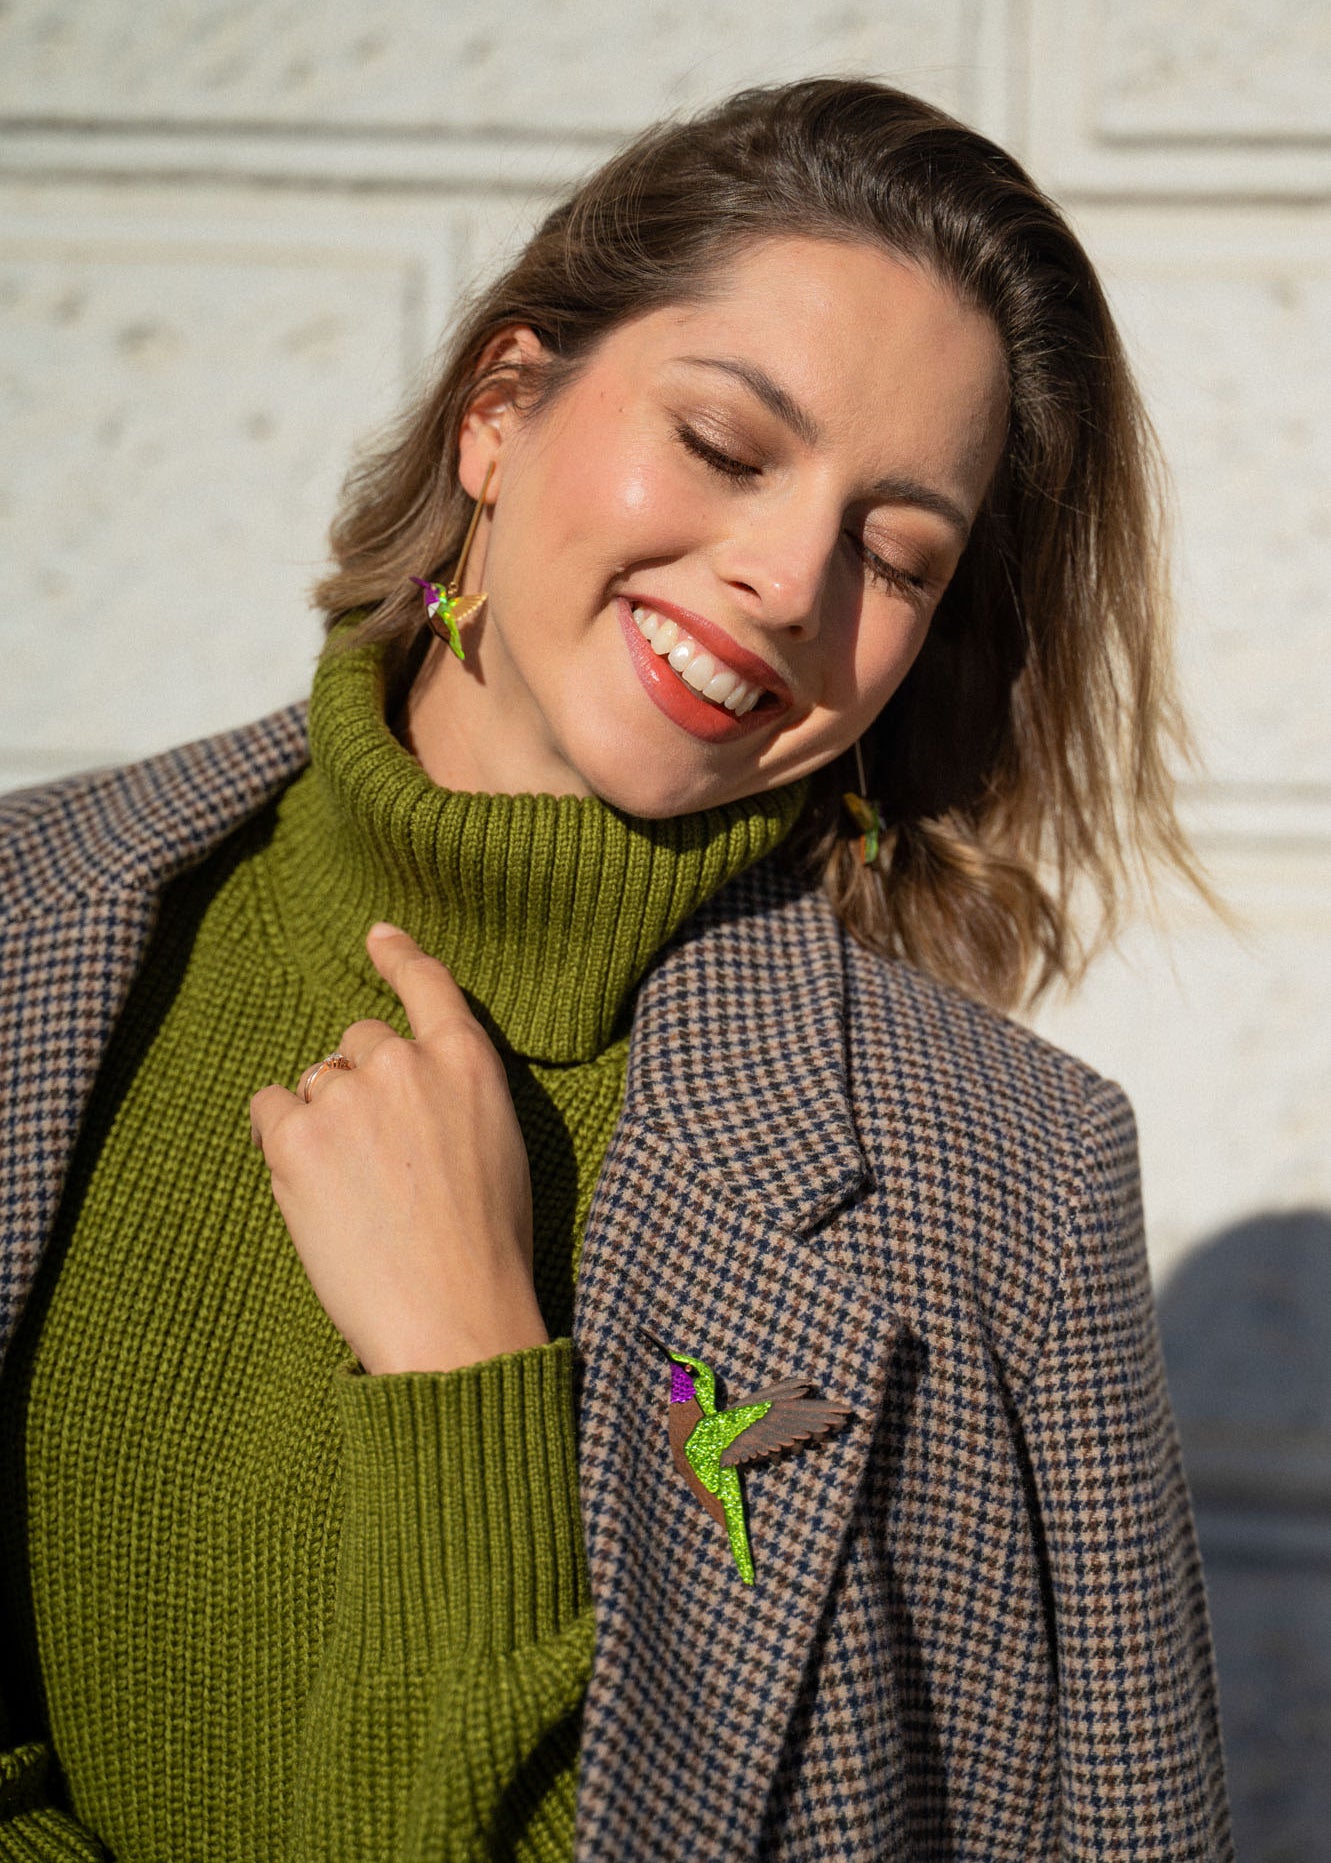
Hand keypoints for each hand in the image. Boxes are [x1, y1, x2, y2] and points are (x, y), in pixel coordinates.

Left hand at [249, 922, 545, 1374]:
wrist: (453, 1318)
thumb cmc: (487, 1249)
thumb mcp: (499, 1147)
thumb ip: (453, 1094)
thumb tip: (402, 1085)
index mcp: (469, 1061)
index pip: (428, 983)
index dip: (398, 954)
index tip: (377, 934)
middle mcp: (406, 1062)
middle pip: (360, 1042)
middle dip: (360, 1085)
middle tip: (377, 1158)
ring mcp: (347, 1096)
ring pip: (314, 1082)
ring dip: (323, 1119)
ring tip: (352, 1191)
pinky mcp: (295, 1138)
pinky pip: (267, 1110)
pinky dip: (278, 1139)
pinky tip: (308, 1185)